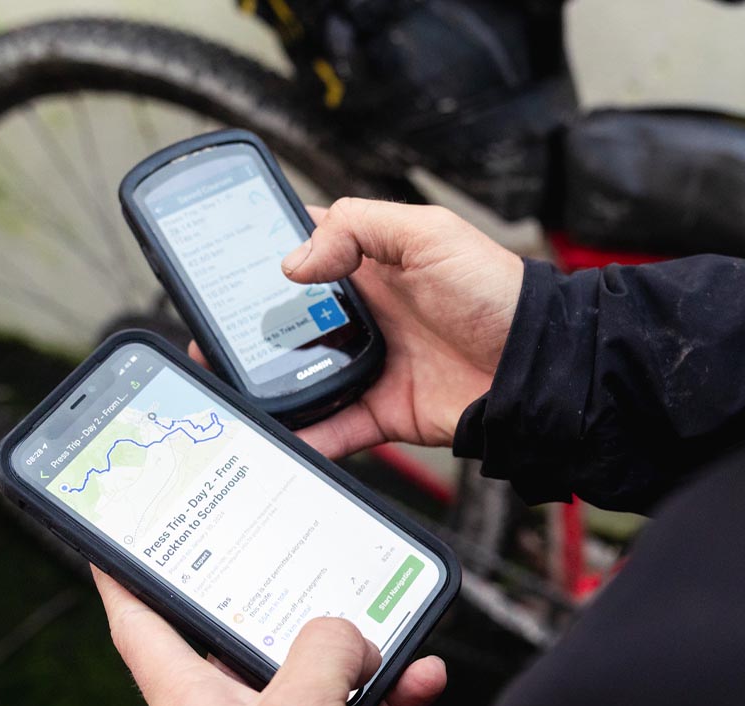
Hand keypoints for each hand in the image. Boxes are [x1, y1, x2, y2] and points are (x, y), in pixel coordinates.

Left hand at [93, 567, 446, 705]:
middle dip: (282, 597)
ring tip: (387, 620)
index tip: (118, 537)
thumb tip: (351, 635)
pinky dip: (394, 695)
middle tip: (299, 550)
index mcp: (190, 695)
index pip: (141, 620)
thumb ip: (323, 652)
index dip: (125, 575)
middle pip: (249, 634)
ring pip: (318, 674)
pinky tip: (422, 675)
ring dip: (359, 650)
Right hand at [190, 198, 522, 458]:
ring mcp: (371, 363)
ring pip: (302, 376)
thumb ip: (359, 227)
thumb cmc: (497, 293)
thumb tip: (294, 261)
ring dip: (265, 384)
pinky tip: (277, 439)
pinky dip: (307, 436)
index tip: (220, 261)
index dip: (264, 252)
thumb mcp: (430, 234)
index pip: (305, 249)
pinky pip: (334, 426)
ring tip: (225, 388)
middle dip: (246, 328)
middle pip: (290, 320)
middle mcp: (365, 313)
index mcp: (372, 264)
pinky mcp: (382, 409)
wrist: (538, 366)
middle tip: (206, 335)